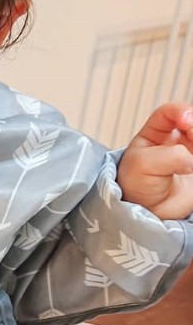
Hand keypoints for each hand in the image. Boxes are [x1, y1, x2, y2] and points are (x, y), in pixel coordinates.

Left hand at [117, 103, 192, 219]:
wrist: (147, 214)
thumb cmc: (137, 187)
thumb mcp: (144, 165)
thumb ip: (171, 155)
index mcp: (154, 134)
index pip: (170, 112)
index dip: (180, 111)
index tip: (185, 121)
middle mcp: (175, 141)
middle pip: (192, 121)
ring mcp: (190, 153)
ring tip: (191, 161)